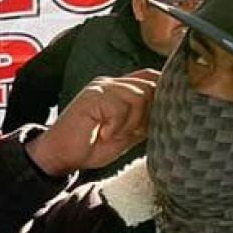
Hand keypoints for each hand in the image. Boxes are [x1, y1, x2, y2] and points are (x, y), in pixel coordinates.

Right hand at [27, 70, 158, 176]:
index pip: (151, 76)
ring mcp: (101, 88)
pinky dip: (115, 127)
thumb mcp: (128, 133)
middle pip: (149, 86)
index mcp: (121, 88)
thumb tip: (172, 114)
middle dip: (147, 114)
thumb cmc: (92, 146)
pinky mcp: (92, 97)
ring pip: (137, 97)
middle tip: (129, 134)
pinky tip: (103, 134)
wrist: (61, 156)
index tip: (160, 117)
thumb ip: (146, 119)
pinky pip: (119, 108)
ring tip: (113, 135)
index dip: (162, 92)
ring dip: (130, 123)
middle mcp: (112, 83)